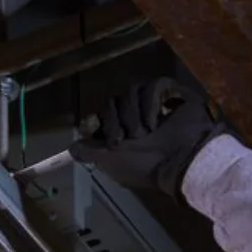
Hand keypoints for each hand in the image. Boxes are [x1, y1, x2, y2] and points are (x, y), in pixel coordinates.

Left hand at [69, 77, 231, 194]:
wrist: (180, 161)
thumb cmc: (146, 166)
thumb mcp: (111, 163)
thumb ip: (89, 153)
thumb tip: (71, 148)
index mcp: (124, 135)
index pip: (103, 115)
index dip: (96, 119)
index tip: (92, 124)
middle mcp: (138, 119)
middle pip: (113, 101)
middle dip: (115, 120)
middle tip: (125, 138)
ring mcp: (156, 106)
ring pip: (131, 91)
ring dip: (133, 115)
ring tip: (145, 133)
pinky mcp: (173, 95)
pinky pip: (154, 85)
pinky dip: (151, 104)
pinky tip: (156, 121)